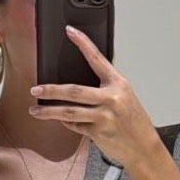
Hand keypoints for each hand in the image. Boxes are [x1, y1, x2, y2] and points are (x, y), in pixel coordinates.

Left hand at [28, 26, 159, 170]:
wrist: (144, 148)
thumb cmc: (134, 122)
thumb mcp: (124, 98)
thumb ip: (104, 90)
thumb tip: (76, 89)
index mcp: (118, 84)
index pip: (97, 58)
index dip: (83, 43)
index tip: (70, 31)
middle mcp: (112, 98)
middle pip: (74, 91)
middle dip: (51, 90)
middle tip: (36, 89)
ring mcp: (104, 116)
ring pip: (69, 112)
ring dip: (49, 111)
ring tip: (35, 111)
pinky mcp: (98, 132)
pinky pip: (75, 125)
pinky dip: (67, 123)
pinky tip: (62, 121)